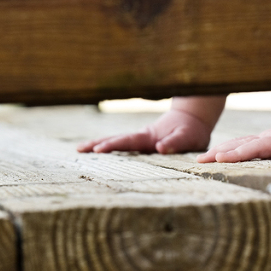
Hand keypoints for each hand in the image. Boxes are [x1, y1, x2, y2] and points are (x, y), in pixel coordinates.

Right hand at [76, 109, 212, 153]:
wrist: (192, 119)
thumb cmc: (192, 131)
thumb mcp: (188, 137)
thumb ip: (175, 142)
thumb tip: (160, 148)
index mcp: (150, 137)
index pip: (128, 141)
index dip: (113, 145)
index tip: (98, 150)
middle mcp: (141, 137)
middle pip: (116, 139)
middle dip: (97, 144)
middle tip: (79, 149)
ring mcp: (140, 139)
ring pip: (117, 140)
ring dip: (98, 144)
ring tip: (79, 149)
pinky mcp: (141, 142)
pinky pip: (122, 144)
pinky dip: (108, 147)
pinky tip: (96, 151)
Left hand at [196, 111, 270, 162]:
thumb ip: (259, 151)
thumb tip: (235, 160)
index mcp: (263, 141)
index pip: (237, 145)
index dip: (218, 152)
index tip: (199, 160)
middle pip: (244, 145)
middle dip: (224, 153)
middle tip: (204, 160)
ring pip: (263, 145)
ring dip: (245, 151)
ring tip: (227, 158)